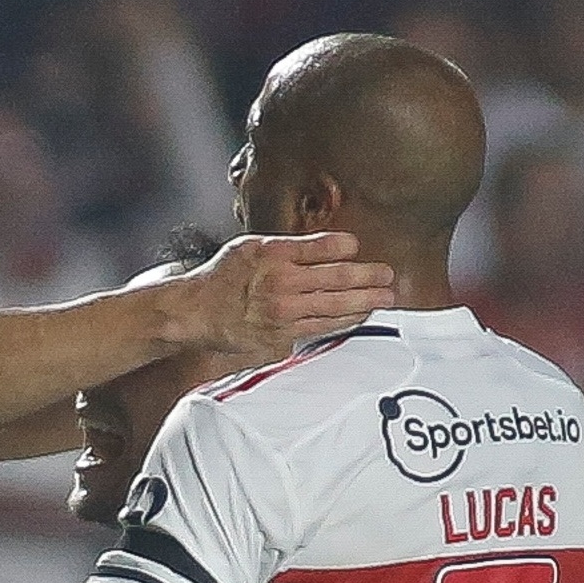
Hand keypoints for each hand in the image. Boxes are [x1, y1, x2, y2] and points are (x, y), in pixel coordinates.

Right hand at [184, 232, 393, 355]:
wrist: (195, 312)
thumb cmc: (221, 278)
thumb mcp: (250, 246)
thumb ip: (286, 247)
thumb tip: (323, 248)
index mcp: (275, 254)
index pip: (324, 247)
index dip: (347, 246)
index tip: (357, 248)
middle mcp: (282, 283)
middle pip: (337, 279)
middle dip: (368, 278)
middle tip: (388, 276)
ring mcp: (284, 313)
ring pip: (334, 307)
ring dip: (365, 302)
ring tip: (384, 298)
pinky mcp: (282, 336)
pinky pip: (320, 328)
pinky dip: (343, 322)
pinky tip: (357, 317)